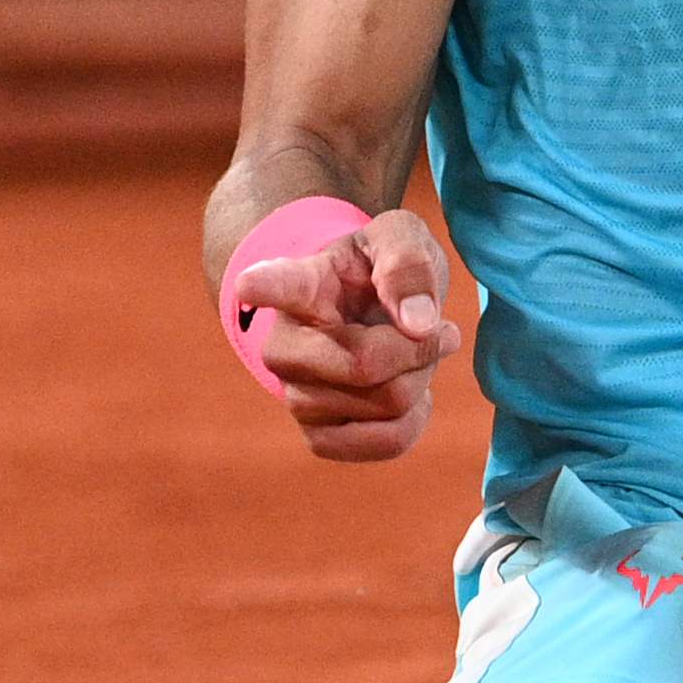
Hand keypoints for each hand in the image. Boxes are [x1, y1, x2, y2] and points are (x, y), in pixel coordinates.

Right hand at [229, 208, 466, 463]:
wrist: (372, 314)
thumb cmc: (381, 270)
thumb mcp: (401, 239)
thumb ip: (408, 265)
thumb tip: (417, 324)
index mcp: (301, 284)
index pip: (277, 286)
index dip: (265, 288)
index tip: (250, 284)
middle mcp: (283, 346)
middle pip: (363, 364)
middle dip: (418, 348)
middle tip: (431, 327)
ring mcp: (296, 396)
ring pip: (388, 402)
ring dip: (421, 377)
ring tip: (410, 354)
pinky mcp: (320, 437)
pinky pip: (388, 442)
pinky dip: (416, 418)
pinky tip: (407, 391)